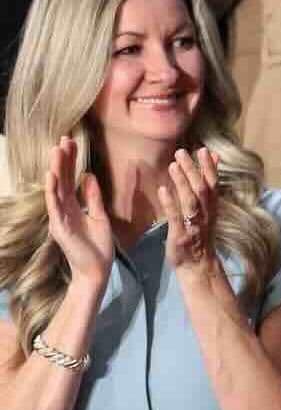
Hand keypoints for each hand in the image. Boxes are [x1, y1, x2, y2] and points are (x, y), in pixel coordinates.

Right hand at [42, 137, 112, 287]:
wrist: (97, 270)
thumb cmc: (99, 246)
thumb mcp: (100, 216)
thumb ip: (94, 197)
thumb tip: (89, 176)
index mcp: (74, 206)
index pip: (70, 179)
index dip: (70, 161)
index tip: (71, 143)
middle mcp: (63, 209)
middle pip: (62, 180)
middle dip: (62, 160)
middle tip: (64, 139)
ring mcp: (60, 218)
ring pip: (56, 189)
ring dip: (56, 170)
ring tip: (56, 151)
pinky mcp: (60, 227)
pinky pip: (55, 206)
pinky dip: (53, 191)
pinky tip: (52, 177)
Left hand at [156, 147, 226, 283]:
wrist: (199, 267)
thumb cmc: (200, 236)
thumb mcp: (208, 210)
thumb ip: (209, 184)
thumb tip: (214, 159)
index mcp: (212, 209)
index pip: (213, 185)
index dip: (209, 168)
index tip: (203, 150)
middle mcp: (205, 215)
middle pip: (202, 190)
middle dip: (193, 170)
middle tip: (181, 152)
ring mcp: (194, 225)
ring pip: (191, 201)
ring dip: (183, 183)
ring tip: (173, 165)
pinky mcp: (181, 236)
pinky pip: (176, 218)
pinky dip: (170, 203)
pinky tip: (163, 190)